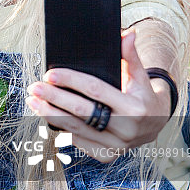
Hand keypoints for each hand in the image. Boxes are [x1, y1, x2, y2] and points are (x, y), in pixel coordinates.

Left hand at [25, 29, 171, 162]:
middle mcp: (126, 129)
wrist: (156, 125)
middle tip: (34, 88)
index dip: (71, 80)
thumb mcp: (140, 75)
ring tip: (33, 102)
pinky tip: (48, 116)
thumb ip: (130, 55)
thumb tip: (126, 34)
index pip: (96, 90)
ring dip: (50, 114)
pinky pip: (79, 142)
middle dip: (54, 98)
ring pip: (76, 129)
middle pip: (81, 111)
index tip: (50, 74)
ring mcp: (116, 145)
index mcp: (134, 107)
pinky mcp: (107, 156)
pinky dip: (62, 129)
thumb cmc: (142, 94)